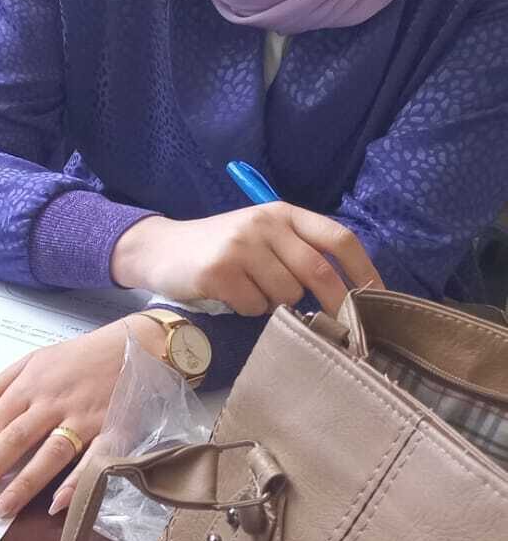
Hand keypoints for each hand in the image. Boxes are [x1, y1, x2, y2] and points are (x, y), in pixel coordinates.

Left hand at [0, 317, 161, 520]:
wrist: (135, 345)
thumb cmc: (78, 358)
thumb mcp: (29, 363)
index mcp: (29, 385)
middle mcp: (52, 402)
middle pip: (13, 439)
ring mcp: (83, 418)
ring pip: (49, 453)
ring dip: (24, 484)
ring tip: (0, 510)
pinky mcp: (113, 430)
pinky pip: (94, 460)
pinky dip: (78, 481)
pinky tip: (58, 503)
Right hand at [110, 204, 382, 315]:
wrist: (160, 249)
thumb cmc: (219, 247)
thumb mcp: (260, 236)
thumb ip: (297, 251)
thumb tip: (351, 292)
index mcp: (282, 213)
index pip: (338, 238)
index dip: (364, 271)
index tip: (380, 301)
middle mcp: (263, 224)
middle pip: (319, 271)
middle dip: (336, 305)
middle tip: (341, 327)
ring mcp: (240, 246)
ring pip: (287, 294)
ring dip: (276, 304)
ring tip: (252, 292)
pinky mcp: (218, 271)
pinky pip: (255, 306)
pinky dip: (248, 309)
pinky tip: (230, 296)